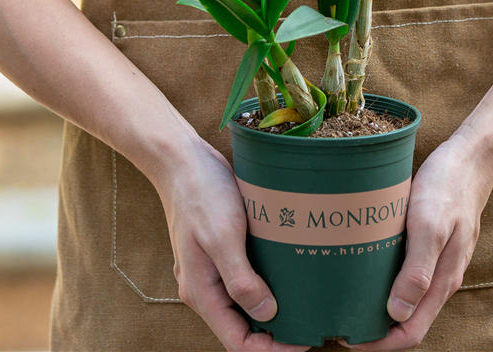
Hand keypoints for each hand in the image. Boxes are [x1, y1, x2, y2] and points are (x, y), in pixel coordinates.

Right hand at [155, 135, 310, 351]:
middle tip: (311, 324)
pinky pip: (244, 278)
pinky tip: (288, 273)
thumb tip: (267, 313)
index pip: (237, 342)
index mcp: (201, 292)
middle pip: (241, 327)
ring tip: (305, 302)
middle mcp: (205, 287)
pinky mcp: (220, 250)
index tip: (304, 341)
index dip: (271, 349)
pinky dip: (265, 282)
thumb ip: (241, 279)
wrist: (181, 159)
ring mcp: (211, 268)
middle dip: (275, 333)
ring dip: (271, 307)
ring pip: (244, 303)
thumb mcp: (223, 235)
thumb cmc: (201, 193)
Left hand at [340, 133, 492, 350]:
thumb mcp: (429, 225)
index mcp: (442, 280)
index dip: (379, 343)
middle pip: (407, 320)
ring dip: (379, 306)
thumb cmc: (448, 187)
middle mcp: (440, 278)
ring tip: (348, 298)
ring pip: (408, 298)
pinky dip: (386, 282)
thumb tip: (397, 314)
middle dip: (375, 329)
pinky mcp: (431, 245)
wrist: (471, 159)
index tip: (348, 337)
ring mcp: (437, 262)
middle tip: (339, 319)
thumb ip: (418, 271)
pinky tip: (366, 268)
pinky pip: (409, 274)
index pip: (410, 333)